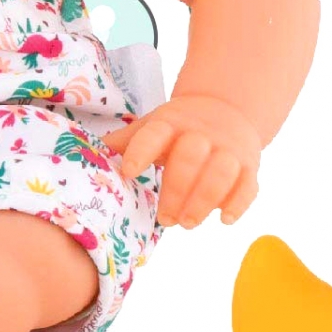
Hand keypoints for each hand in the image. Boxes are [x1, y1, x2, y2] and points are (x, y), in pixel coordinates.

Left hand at [101, 94, 261, 227]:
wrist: (227, 108)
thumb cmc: (180, 127)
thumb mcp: (153, 127)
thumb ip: (126, 142)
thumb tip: (83, 152)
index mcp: (171, 123)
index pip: (155, 133)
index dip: (141, 151)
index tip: (128, 172)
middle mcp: (200, 134)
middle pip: (190, 156)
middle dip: (176, 190)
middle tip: (165, 219)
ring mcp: (227, 149)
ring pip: (220, 170)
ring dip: (204, 199)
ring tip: (188, 222)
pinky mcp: (249, 165)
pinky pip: (248, 184)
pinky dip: (238, 203)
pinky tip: (224, 219)